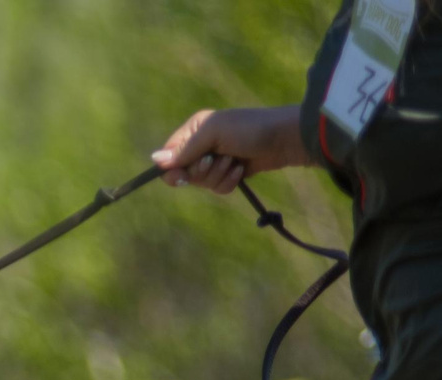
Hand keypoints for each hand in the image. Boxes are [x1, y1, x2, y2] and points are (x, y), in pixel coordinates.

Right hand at [153, 106, 309, 192]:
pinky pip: (217, 188)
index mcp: (193, 131)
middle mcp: (201, 145)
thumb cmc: (250, 129)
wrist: (285, 139)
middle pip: (183, 174)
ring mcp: (216, 160)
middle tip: (217, 160)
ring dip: (218, 176)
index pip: (169, 158)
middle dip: (201, 172)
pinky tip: (241, 171)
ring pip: (201, 183)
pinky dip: (228, 182)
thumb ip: (185, 148)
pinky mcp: (229, 173)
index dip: (174, 170)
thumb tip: (155, 160)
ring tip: (235, 163)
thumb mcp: (214, 133)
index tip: (184, 175)